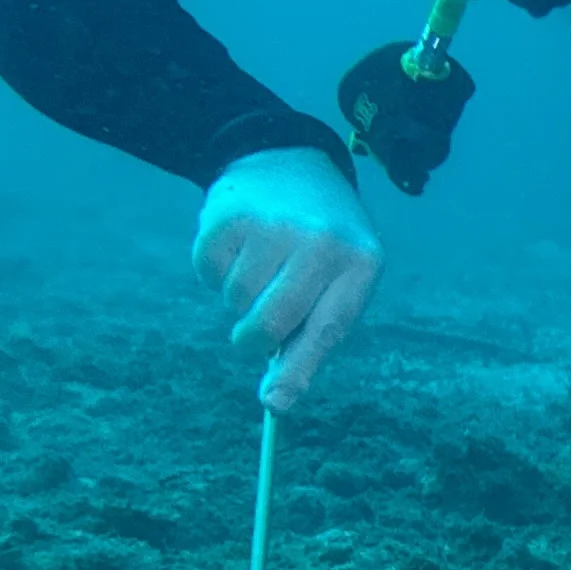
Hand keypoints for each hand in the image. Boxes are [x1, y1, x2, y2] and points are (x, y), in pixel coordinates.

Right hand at [192, 145, 382, 412]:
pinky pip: (209, 272)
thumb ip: (311, 340)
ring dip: (239, 296)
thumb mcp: (336, 284)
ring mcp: (275, 224)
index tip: (275, 403)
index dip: (298, 371)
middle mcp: (322, 241)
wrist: (290, 166)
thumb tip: (276, 402)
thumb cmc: (319, 247)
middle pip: (271, 322)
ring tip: (261, 263)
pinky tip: (240, 244)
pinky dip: (217, 269)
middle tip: (255, 329)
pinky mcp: (232, 214)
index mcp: (361, 263)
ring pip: (236, 299)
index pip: (328, 327)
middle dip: (254, 338)